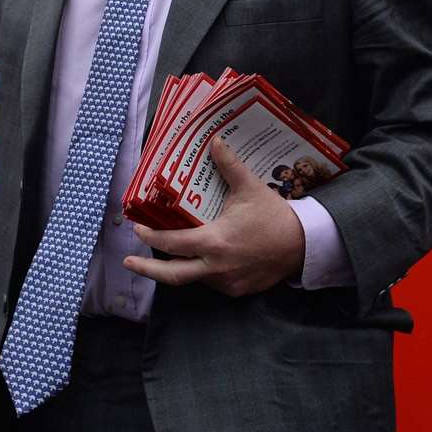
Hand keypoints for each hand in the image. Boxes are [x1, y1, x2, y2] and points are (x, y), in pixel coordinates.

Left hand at [124, 140, 305, 297]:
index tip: (138, 229)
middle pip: (172, 275)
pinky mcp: (238, 291)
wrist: (304, 245)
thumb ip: (229, 165)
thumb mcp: (250, 187)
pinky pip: (211, 283)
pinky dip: (200, 271)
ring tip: (164, 254)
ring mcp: (227, 282)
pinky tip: (197, 260)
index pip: (172, 244)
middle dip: (147, 270)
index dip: (151, 237)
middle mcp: (217, 267)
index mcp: (215, 241)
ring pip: (193, 278)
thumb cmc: (274, 216)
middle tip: (128, 261)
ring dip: (177, 267)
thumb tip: (214, 140)